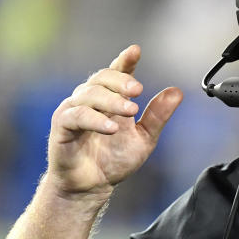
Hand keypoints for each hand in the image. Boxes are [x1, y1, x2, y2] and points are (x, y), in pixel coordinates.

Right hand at [46, 44, 182, 196]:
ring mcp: (73, 111)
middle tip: (138, 90)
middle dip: (120, 81)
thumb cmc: (113, 160)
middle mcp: (89, 100)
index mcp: (109, 99)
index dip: (125, 61)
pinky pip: (75, 116)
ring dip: (111, 100)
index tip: (135, 51)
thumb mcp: (144, 138)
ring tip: (130, 111)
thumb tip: (177, 92)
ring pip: (89, 94)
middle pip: (101, 79)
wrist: (92, 187)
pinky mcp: (61, 128)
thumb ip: (158, 116)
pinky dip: (94, 119)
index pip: (117, 73)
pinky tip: (111, 127)